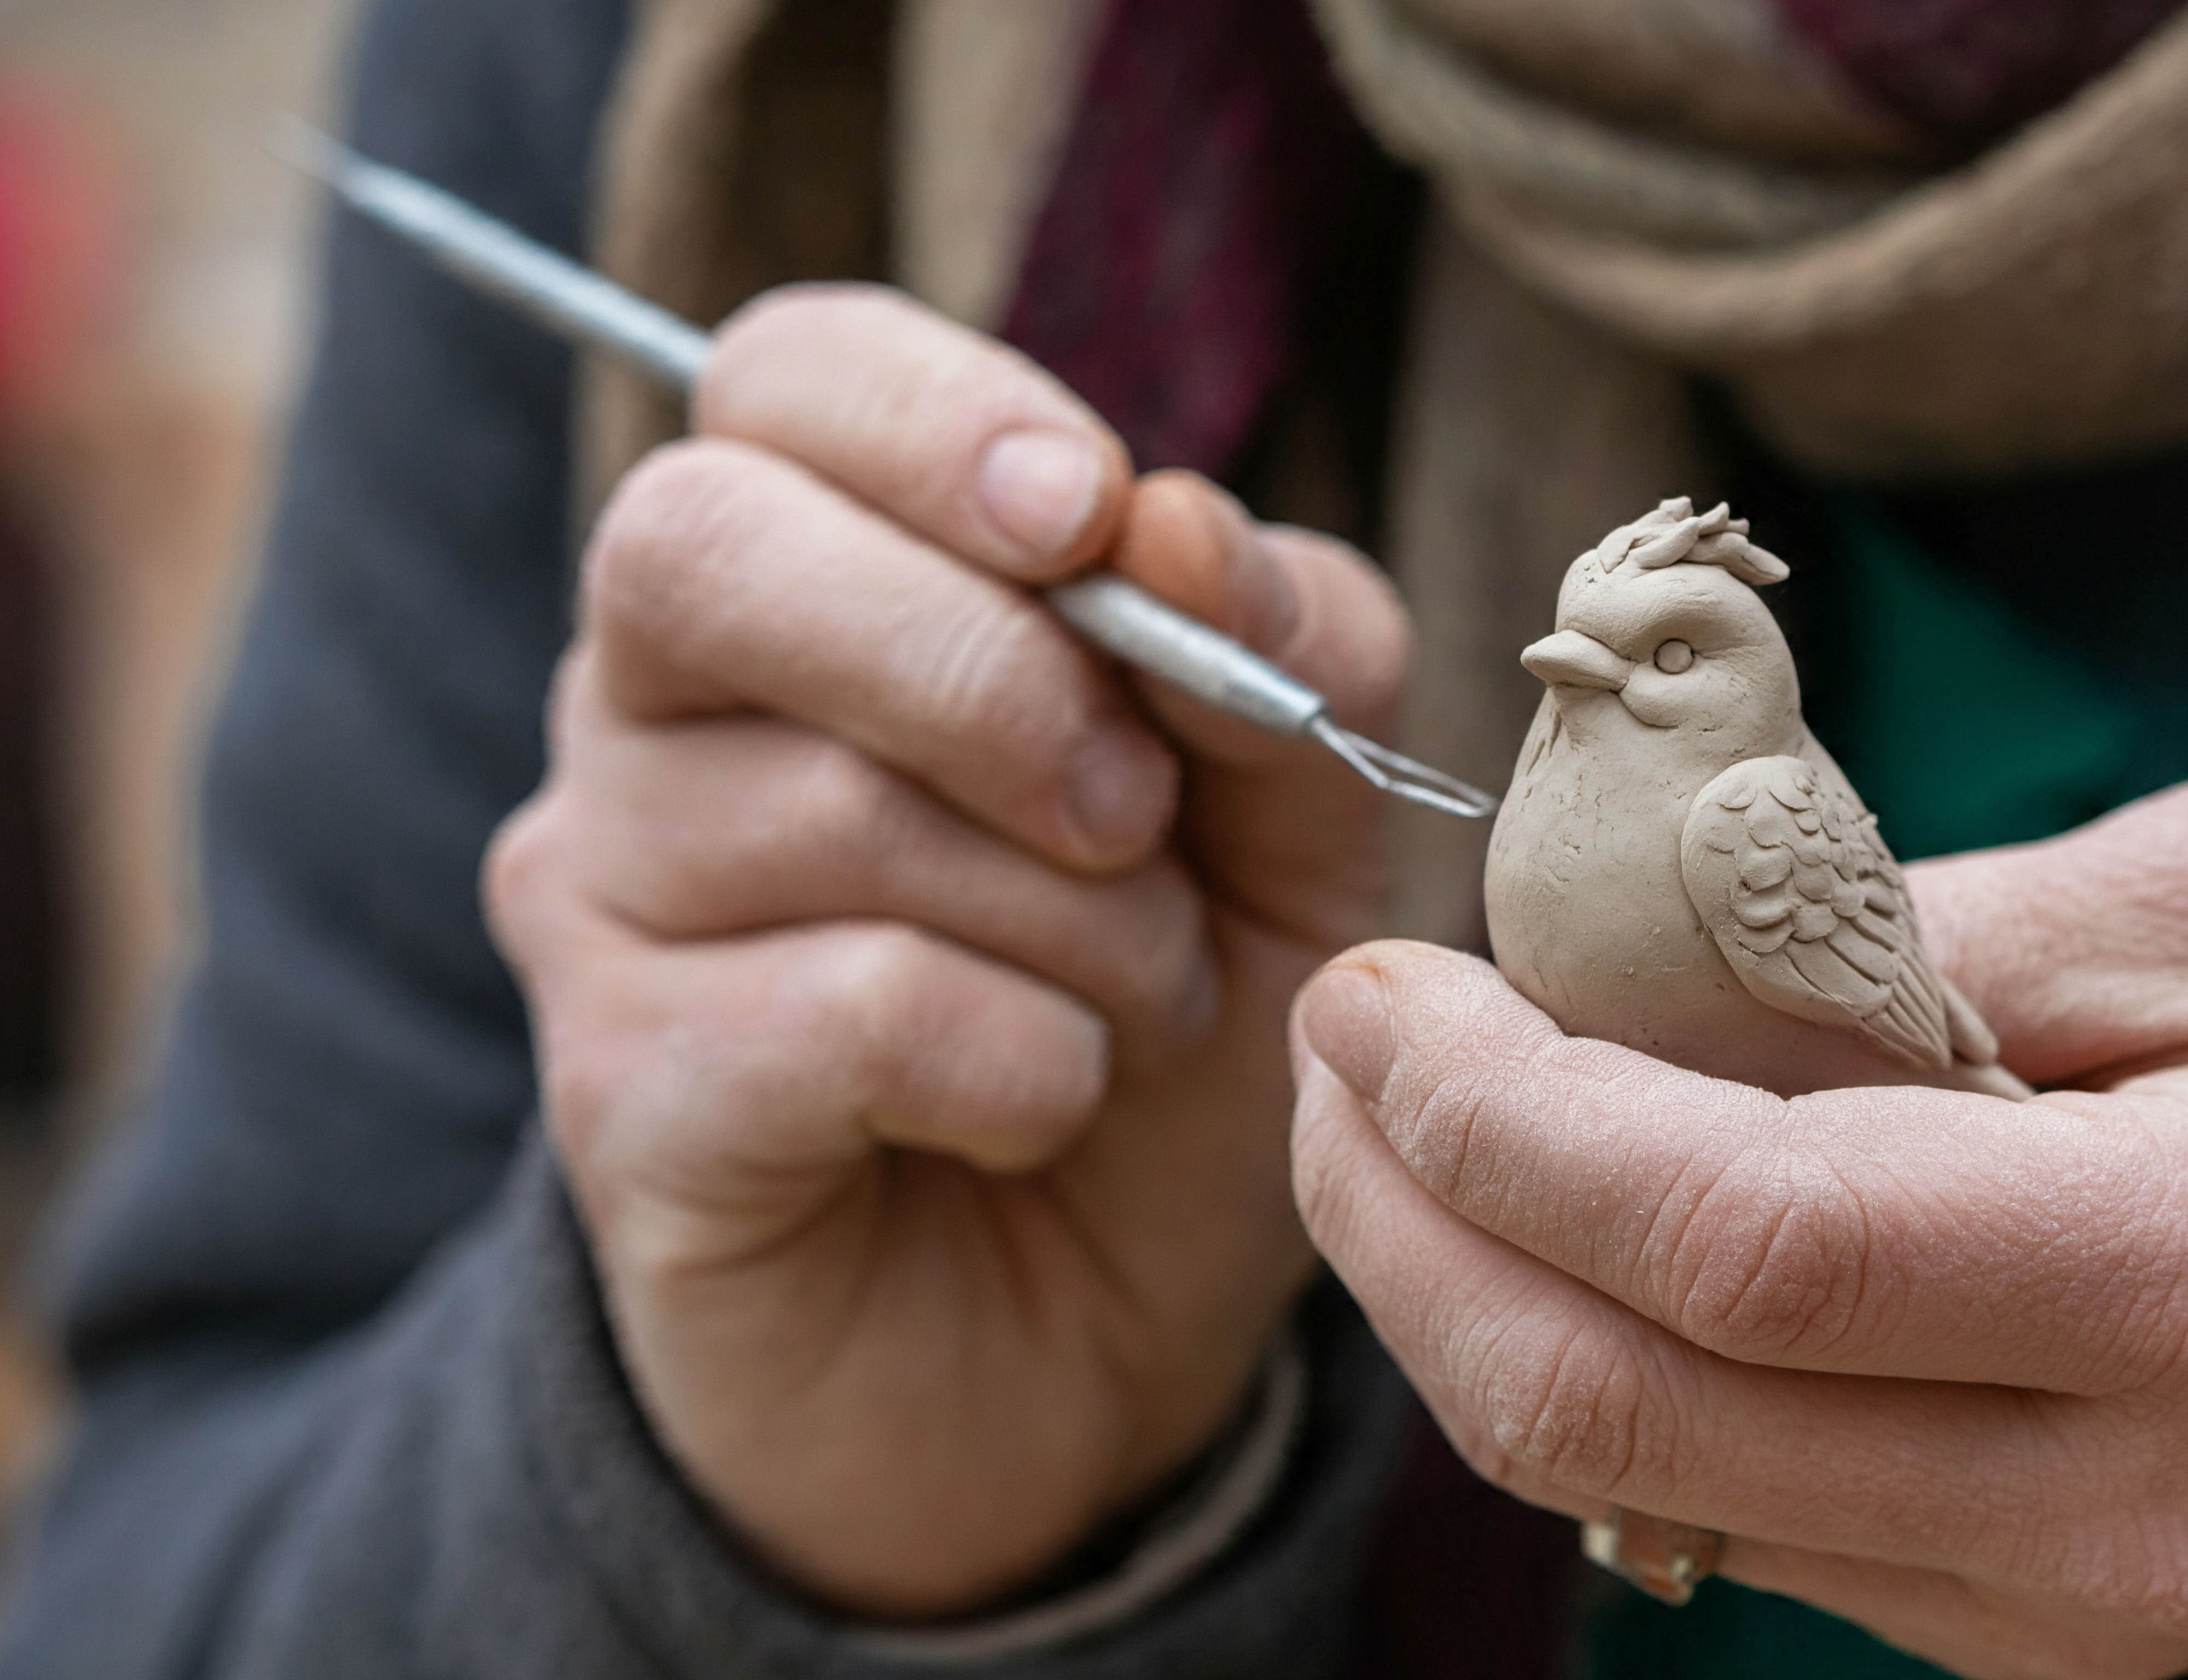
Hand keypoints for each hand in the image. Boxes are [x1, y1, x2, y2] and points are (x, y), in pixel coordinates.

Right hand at [484, 286, 1405, 1616]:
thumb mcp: (1292, 827)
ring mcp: (605, 897)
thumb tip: (1177, 518)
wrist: (1082, 1345)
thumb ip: (1277, 651)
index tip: (1090, 516)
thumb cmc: (1164, 1035)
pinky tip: (1041, 1109)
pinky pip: (842, 1009)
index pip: (786, 376)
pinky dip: (1019, 1063)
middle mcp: (651, 707)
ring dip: (1073, 924)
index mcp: (804, 576)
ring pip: (828, 809)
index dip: (942, 417)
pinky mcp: (619, 1089)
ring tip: (1137, 1009)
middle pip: (713, 546)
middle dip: (990, 672)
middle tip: (1139, 821)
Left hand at [1290, 783, 2187, 1677]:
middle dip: (1409, 1233)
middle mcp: (2133, 1509)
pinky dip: (1594, 1371)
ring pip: (1646, 1493)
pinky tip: (1559, 1225)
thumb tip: (1649, 966)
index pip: (1756, 1243)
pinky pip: (1735, 1524)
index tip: (1378, 991)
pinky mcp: (2027, 1642)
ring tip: (1402, 1117)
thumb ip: (1949, 934)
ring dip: (1463, 1303)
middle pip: (1634, 1415)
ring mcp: (2072, 1617)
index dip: (1508, 1123)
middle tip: (1331, 1048)